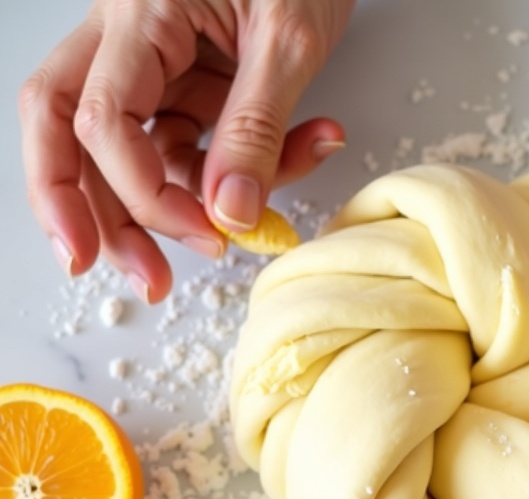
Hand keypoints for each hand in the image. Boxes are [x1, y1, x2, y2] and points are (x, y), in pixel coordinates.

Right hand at [19, 0, 353, 302]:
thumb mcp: (289, 40)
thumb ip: (257, 127)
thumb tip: (230, 213)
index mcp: (139, 15)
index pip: (100, 119)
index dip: (138, 189)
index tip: (201, 231)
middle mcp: (127, 44)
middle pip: (66, 135)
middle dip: (94, 215)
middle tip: (143, 279)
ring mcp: (153, 70)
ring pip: (128, 155)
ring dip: (172, 208)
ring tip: (230, 239)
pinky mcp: (188, 89)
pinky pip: (190, 149)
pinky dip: (233, 176)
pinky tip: (298, 159)